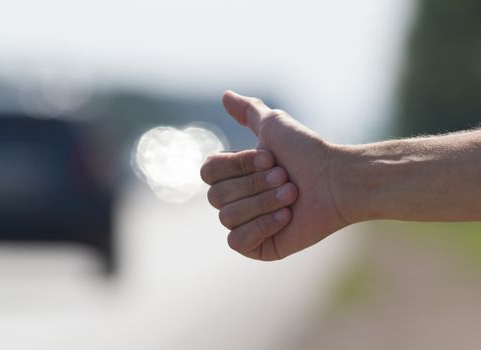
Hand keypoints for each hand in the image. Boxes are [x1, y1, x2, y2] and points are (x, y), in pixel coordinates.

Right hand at [201, 91, 350, 260]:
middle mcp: (235, 199)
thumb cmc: (306, 152)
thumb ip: (247, 110)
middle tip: (286, 178)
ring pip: (227, 217)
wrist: (336, 181)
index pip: (208, 172)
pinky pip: (237, 241)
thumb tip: (224, 95)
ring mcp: (245, 224)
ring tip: (292, 195)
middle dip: (254, 184)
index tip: (269, 158)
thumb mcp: (273, 124)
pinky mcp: (258, 247)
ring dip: (263, 203)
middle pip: (216, 196)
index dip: (237, 165)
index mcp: (234, 174)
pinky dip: (261, 226)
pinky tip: (285, 218)